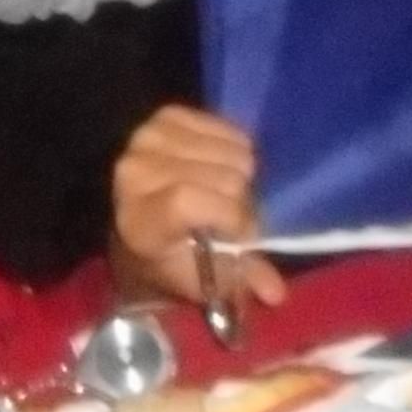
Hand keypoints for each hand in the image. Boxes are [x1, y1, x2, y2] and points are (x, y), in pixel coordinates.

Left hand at [107, 102, 285, 322]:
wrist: (142, 223)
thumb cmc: (174, 257)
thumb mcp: (205, 279)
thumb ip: (240, 281)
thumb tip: (276, 293)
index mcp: (140, 220)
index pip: (189, 200)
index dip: (229, 216)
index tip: (242, 235)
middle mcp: (135, 173)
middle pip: (222, 177)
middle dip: (242, 201)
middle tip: (234, 216)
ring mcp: (148, 140)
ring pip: (230, 151)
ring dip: (241, 175)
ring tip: (226, 193)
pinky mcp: (164, 118)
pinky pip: (225, 127)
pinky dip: (235, 147)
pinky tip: (220, 165)